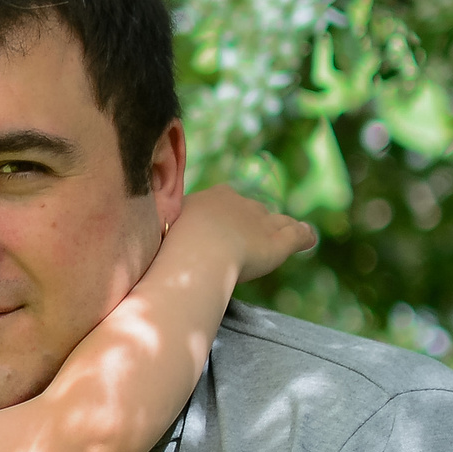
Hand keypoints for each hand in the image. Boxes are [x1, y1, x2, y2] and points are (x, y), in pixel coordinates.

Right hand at [163, 185, 315, 285]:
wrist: (198, 254)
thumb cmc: (172, 246)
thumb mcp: (161, 229)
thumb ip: (165, 228)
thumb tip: (142, 230)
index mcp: (214, 197)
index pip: (225, 198)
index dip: (224, 213)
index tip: (219, 227)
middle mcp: (241, 203)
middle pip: (252, 209)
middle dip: (251, 221)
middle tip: (245, 241)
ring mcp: (262, 221)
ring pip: (277, 220)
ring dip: (281, 226)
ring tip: (287, 231)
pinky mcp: (279, 241)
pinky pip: (298, 235)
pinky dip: (305, 236)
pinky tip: (310, 238)